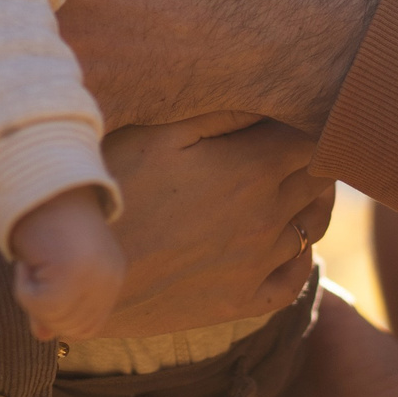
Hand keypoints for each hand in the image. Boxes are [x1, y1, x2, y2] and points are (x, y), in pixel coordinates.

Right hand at [9, 187, 124, 341]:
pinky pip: (37, 305)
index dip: (61, 322)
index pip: (90, 327)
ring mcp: (93, 278)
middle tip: (32, 276)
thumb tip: (42, 336)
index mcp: (112, 274)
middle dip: (46, 313)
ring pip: (54, 320)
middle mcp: (109, 278)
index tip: (40, 294)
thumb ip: (53, 304)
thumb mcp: (55, 267)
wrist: (41, 182)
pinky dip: (22, 287)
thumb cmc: (46, 220)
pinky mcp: (70, 276)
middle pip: (74, 330)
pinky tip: (25, 259)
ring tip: (30, 263)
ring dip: (32, 297)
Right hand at [102, 115, 334, 338]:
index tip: (293, 113)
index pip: (314, 137)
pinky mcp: (239, 302)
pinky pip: (295, 280)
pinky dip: (302, 256)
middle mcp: (266, 218)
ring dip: (313, 200)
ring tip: (297, 183)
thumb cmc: (110, 188)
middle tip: (293, 142)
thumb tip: (268, 94)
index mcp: (251, 169)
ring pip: (313, 226)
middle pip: (319, 178)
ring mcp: (256, 265)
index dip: (312, 121)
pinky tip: (289, 242)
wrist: (78, 271)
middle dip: (315, 156)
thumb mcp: (158, 131)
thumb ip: (221, 110)